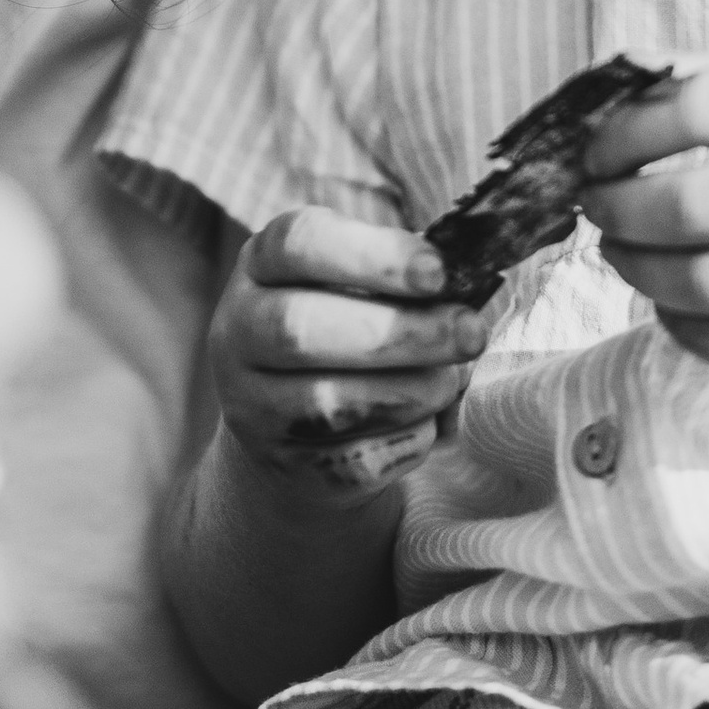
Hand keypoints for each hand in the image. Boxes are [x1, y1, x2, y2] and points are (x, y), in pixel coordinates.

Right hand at [207, 208, 485, 492]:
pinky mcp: (282, 465)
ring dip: (410, 391)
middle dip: (401, 331)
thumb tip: (467, 278)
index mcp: (260, 263)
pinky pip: (350, 461)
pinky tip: (427, 422)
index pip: (297, 244)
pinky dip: (404, 441)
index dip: (372, 255)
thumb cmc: (346, 325)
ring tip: (450, 380)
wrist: (299, 423)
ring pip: (327, 403)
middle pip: (302, 329)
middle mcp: (238, 330)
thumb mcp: (356, 281)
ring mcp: (251, 405)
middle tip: (471, 332)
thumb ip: (401, 274)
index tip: (439, 271)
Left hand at [581, 54, 708, 372]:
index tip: (596, 148)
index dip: (625, 131)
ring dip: (636, 270)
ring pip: (704, 285)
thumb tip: (623, 74)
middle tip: (594, 206)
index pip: (702, 109)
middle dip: (616, 209)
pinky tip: (669, 302)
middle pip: (691, 207)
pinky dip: (681, 325)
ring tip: (619, 252)